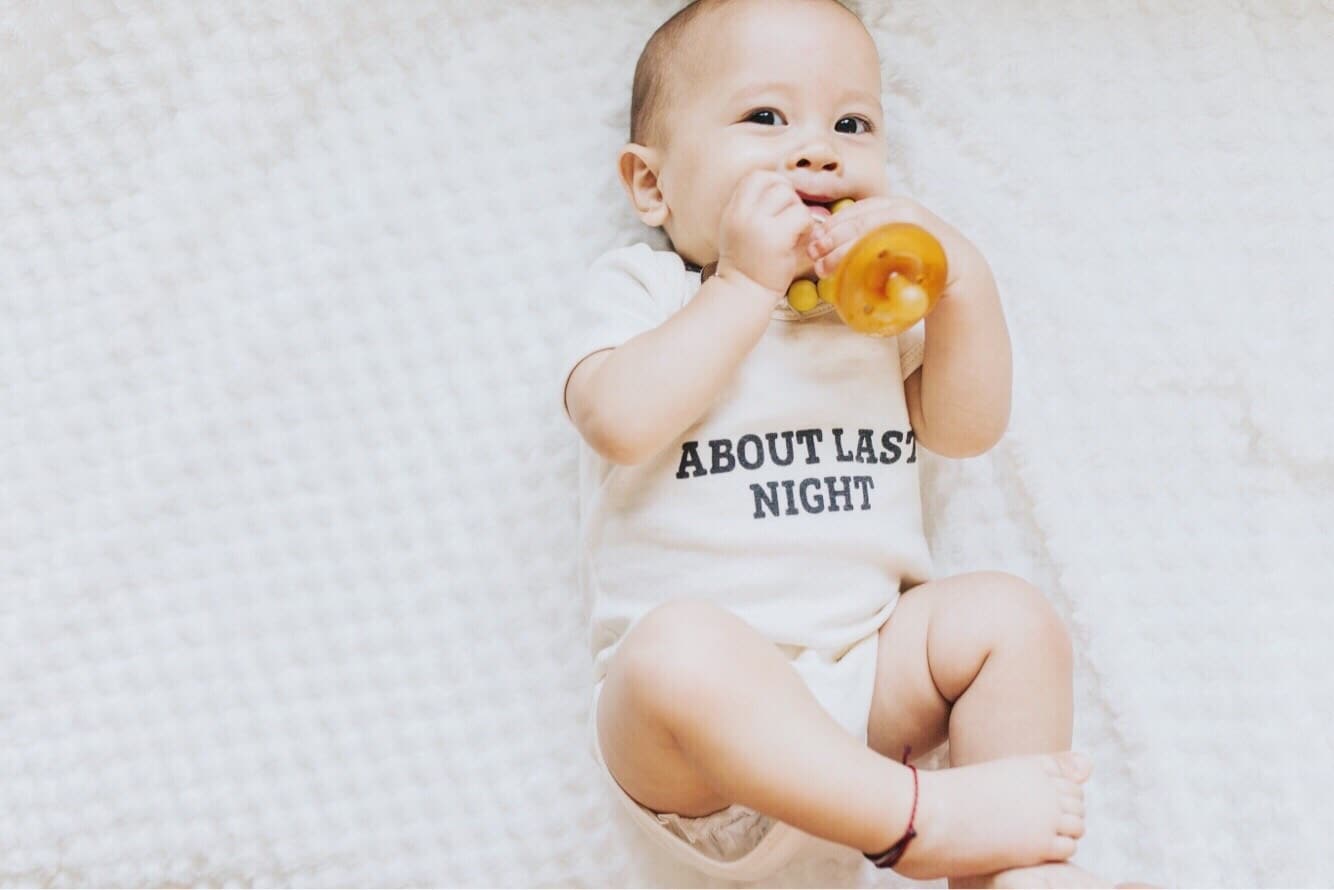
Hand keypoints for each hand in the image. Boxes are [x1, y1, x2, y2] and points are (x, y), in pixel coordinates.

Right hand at [716, 171, 819, 295]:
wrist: (742, 293)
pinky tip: (800, 239)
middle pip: (776, 183)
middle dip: (789, 197)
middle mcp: (742, 213)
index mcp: (733, 209)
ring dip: (799, 211)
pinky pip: (801, 215)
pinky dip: (806, 226)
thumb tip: (783, 187)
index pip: (756, 176)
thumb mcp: (738, 229)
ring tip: (795, 231)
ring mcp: (758, 225)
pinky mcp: (776, 238)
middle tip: (790, 219)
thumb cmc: (747, 263)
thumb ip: (752, 208)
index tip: (780, 203)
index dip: (774, 183)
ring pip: (790, 197)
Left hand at [806, 196, 978, 283]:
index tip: (813, 241)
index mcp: (890, 206)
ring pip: (869, 234)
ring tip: (824, 267)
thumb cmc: (915, 261)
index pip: (854, 211)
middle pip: (857, 221)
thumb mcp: (887, 243)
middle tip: (813, 255)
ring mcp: (912, 224)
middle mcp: (900, 210)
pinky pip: (889, 250)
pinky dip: (867, 261)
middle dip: (831, 239)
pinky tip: (852, 272)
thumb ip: (864, 240)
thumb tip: (824, 249)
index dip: (830, 226)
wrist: (957, 270)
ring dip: (842, 252)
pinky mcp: (922, 242)